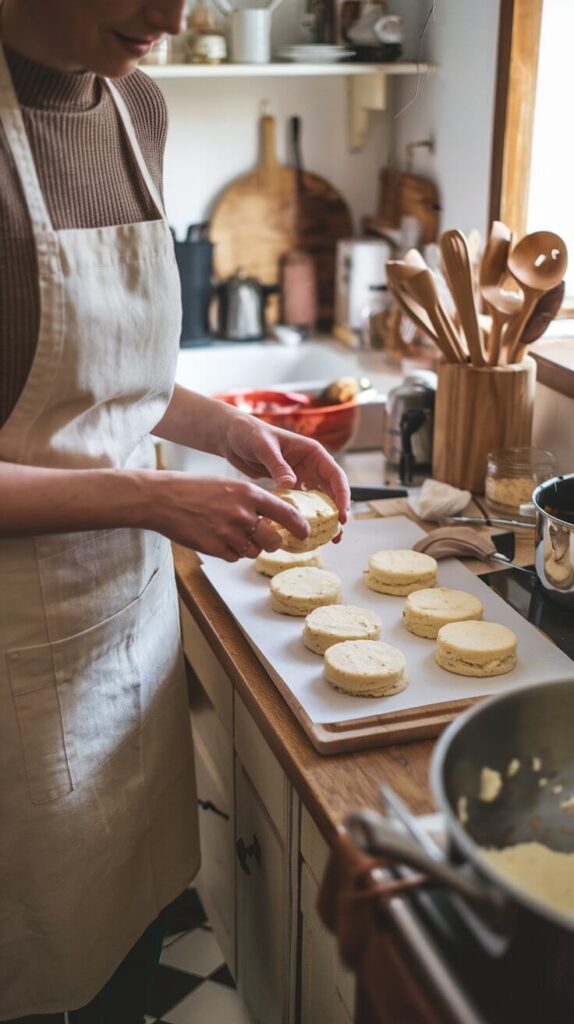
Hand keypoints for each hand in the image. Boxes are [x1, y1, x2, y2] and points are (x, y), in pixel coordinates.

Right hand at [145, 473, 310, 561]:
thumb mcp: (230, 485)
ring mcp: (229, 532)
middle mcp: (243, 514)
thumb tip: (274, 516)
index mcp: (249, 494)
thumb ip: (253, 500)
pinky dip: (231, 552)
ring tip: (232, 533)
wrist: (164, 499)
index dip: (299, 527)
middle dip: (273, 543)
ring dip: (249, 547)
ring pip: (254, 551)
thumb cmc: (196, 489)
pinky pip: (235, 557)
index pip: (286, 513)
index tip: (305, 534)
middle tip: (267, 540)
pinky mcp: (215, 548)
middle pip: (273, 541)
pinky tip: (218, 538)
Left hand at [221, 414, 350, 529]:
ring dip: (323, 518)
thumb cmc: (249, 434)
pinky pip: (301, 504)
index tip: (342, 516)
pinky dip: (304, 517)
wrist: (233, 437)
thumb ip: (278, 465)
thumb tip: (291, 484)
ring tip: (326, 539)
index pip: (335, 476)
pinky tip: (302, 530)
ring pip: (319, 501)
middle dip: (337, 513)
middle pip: (331, 492)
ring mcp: (300, 477)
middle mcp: (311, 465)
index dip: (342, 496)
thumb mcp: (264, 447)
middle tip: (336, 535)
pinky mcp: (288, 487)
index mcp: (312, 452)